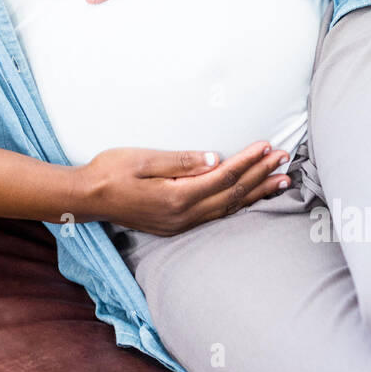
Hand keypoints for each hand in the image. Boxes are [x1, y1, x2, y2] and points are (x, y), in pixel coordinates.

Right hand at [71, 140, 291, 235]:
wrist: (86, 198)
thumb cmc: (110, 172)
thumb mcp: (143, 159)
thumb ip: (181, 161)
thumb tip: (217, 158)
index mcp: (177, 196)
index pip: (224, 176)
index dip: (248, 161)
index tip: (267, 146)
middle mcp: (183, 215)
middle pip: (232, 194)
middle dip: (260, 176)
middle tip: (284, 160)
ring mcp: (180, 223)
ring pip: (228, 208)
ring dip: (255, 193)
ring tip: (279, 182)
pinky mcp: (176, 225)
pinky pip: (216, 215)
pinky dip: (237, 204)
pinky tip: (248, 198)